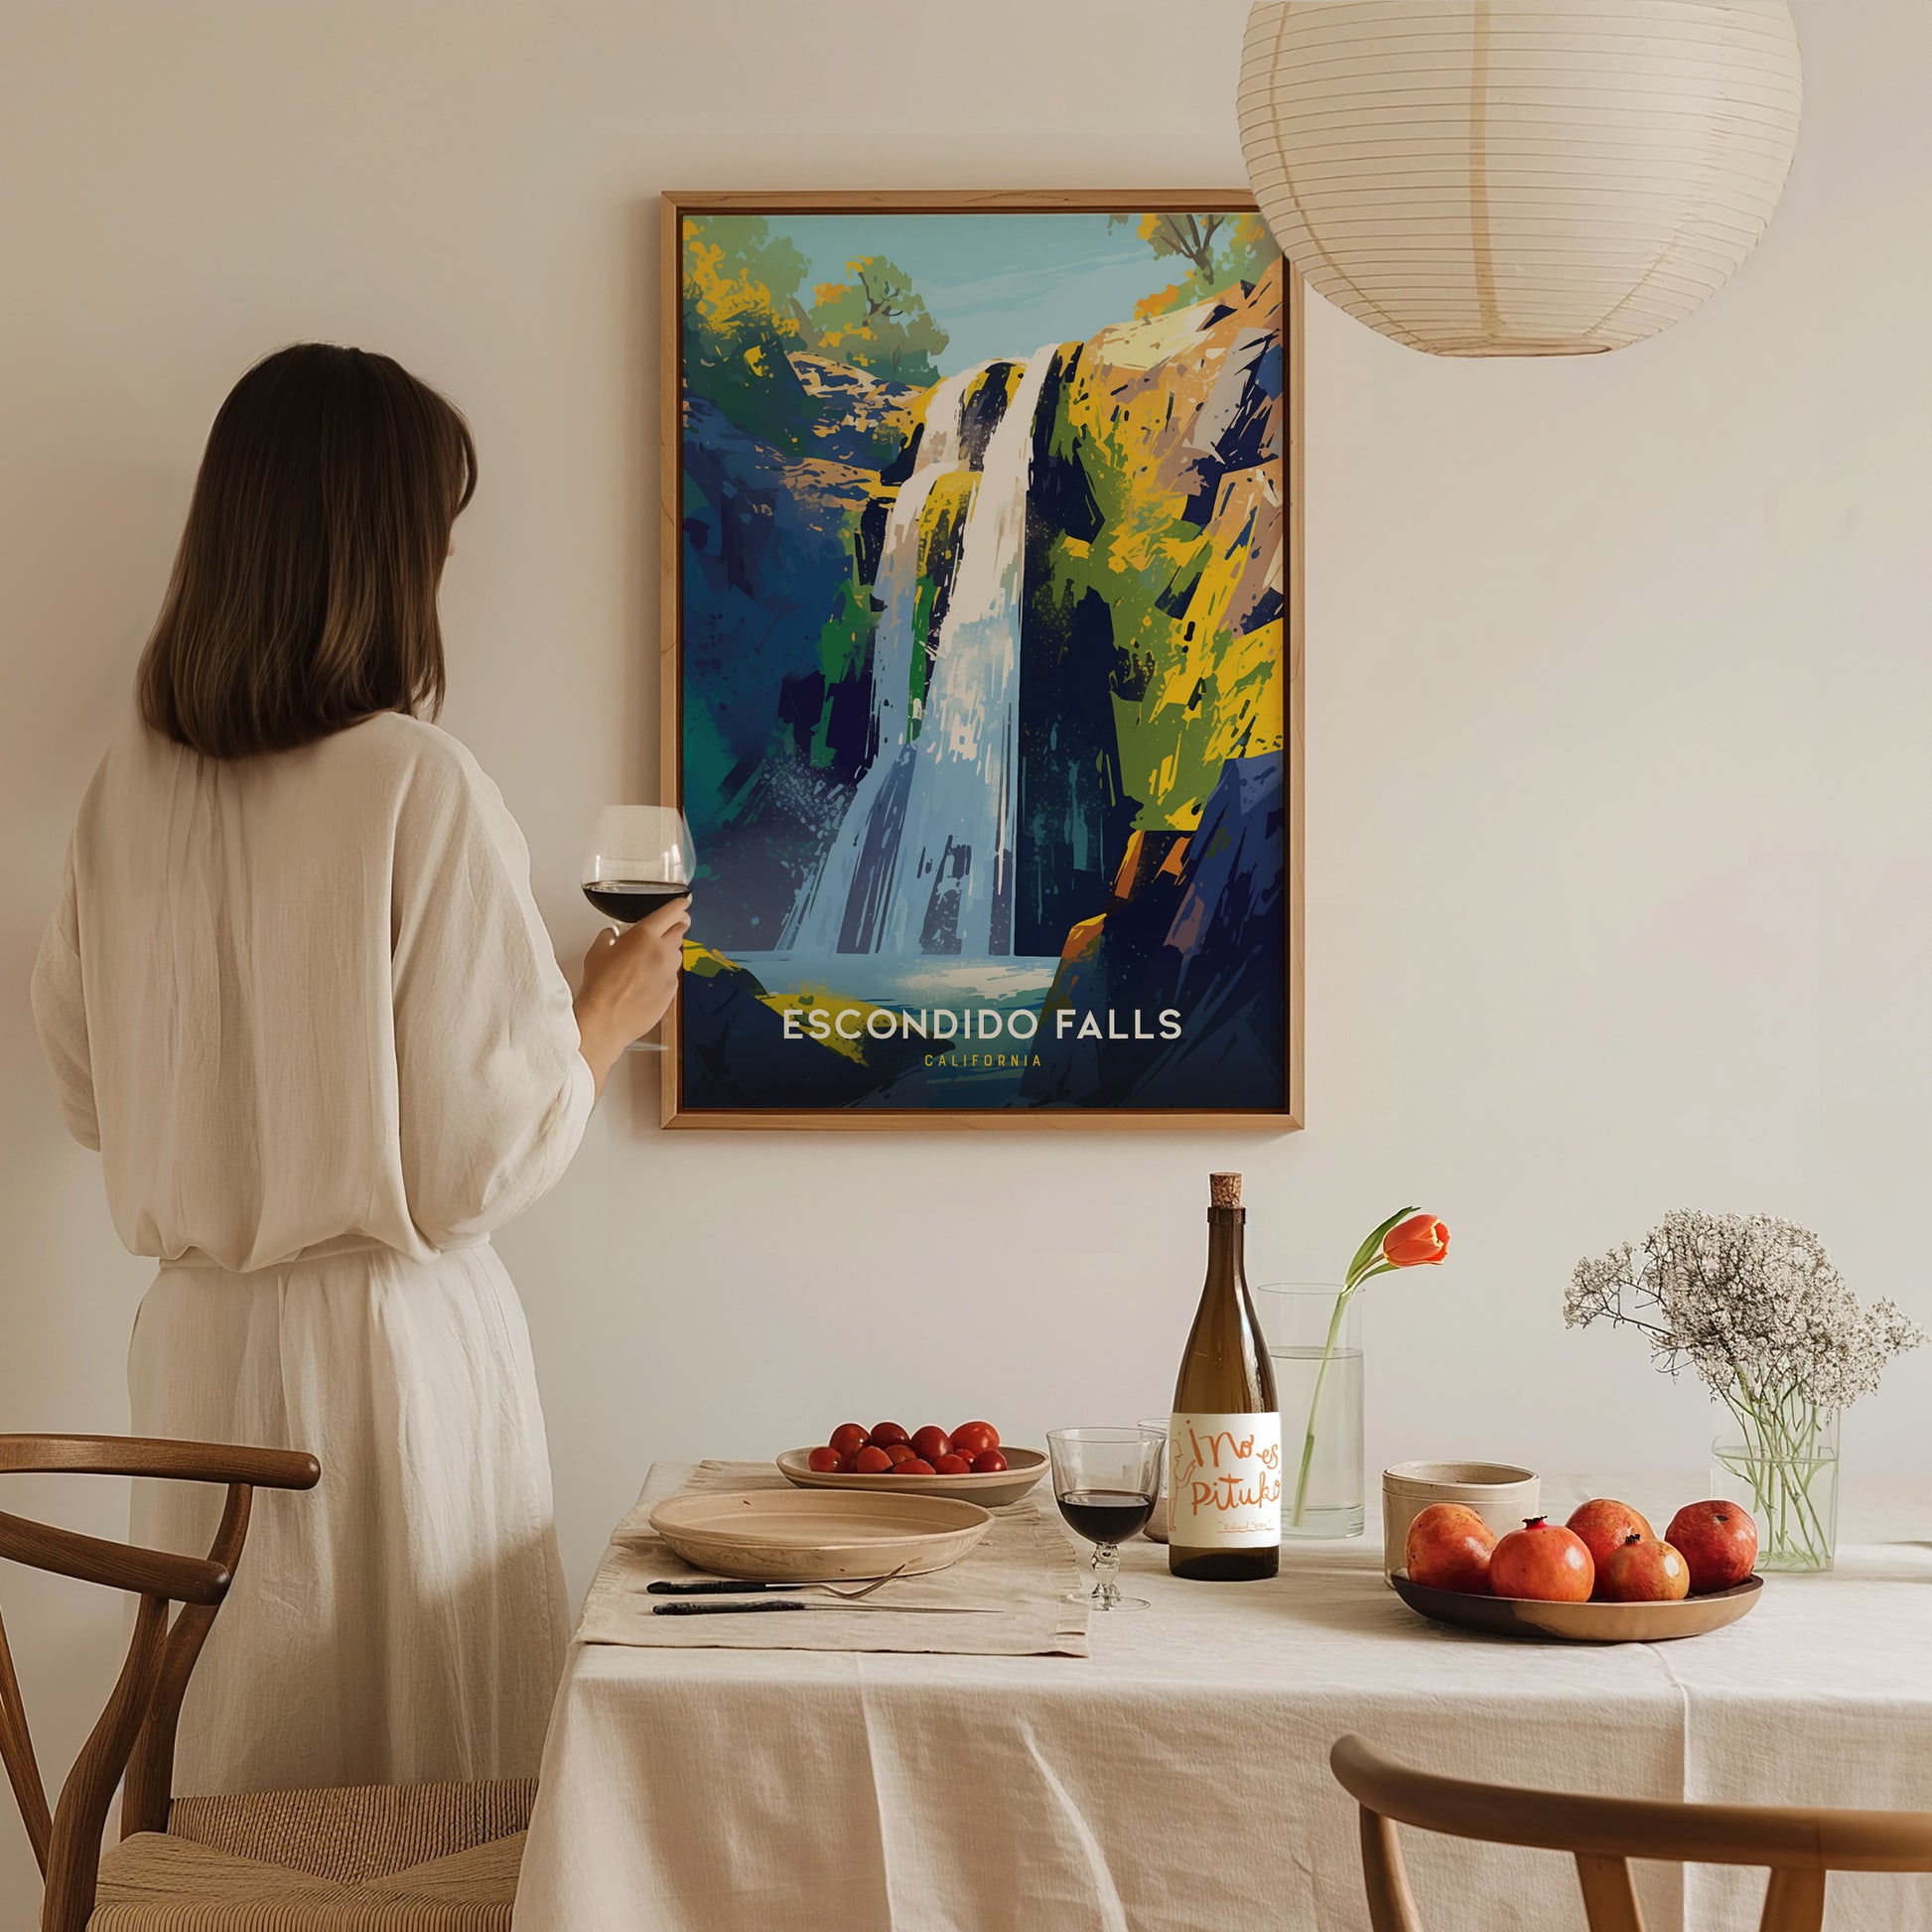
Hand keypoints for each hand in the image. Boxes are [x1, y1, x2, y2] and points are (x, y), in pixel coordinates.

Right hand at [574, 896, 691, 1095]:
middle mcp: (663, 951)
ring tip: (649, 961)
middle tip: (669, 928)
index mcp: (644, 935)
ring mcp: (670, 973)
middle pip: (679, 931)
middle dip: (676, 927)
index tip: (683, 904)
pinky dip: (664, 974)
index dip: (679, 906)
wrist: (606, 1020)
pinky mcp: (672, 992)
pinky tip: (647, 982)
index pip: (671, 913)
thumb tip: (613, 935)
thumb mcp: (597, 951)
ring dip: (668, 953)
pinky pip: (672, 976)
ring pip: (676, 955)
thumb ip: (609, 937)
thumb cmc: (600, 986)